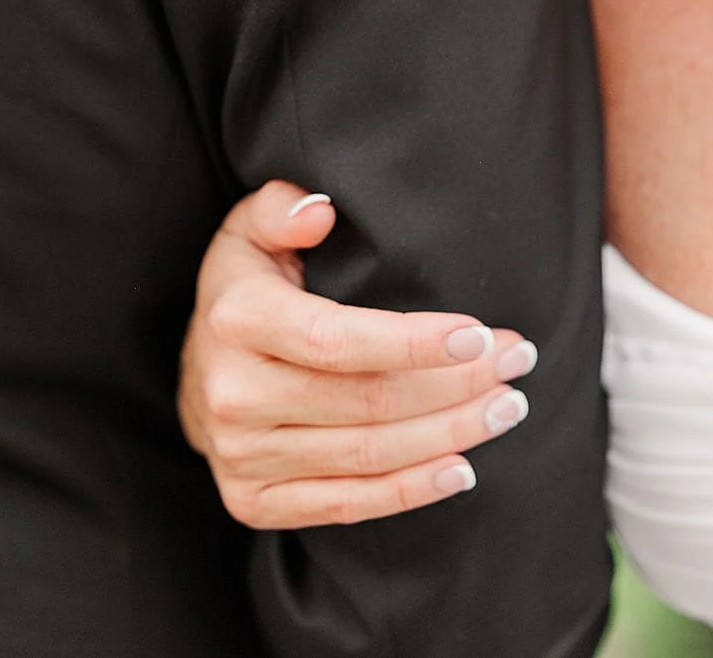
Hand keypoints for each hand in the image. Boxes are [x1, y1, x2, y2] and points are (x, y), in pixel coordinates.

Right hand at [178, 180, 538, 529]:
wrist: (196, 377)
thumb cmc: (243, 293)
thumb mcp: (247, 233)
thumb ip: (279, 209)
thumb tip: (320, 211)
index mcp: (236, 320)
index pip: (338, 340)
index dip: (415, 342)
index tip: (481, 334)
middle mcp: (232, 393)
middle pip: (369, 401)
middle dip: (458, 385)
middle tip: (516, 364)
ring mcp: (241, 455)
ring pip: (370, 455)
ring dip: (452, 435)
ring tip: (506, 408)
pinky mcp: (253, 502)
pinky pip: (349, 504)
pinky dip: (412, 492)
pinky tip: (462, 468)